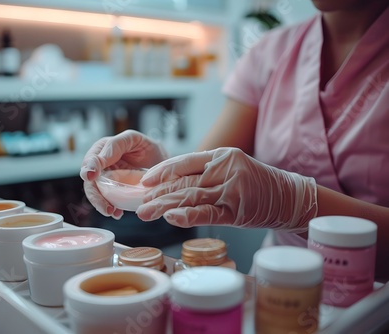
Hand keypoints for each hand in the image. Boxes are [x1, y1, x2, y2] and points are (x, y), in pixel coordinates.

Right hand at [80, 130, 167, 218]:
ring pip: (97, 193)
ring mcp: (107, 180)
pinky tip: (117, 213)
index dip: (90, 167)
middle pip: (90, 181)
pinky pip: (108, 201)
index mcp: (103, 149)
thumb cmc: (146, 148)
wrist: (161, 164)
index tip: (91, 176)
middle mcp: (101, 165)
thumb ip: (116, 145)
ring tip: (111, 211)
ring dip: (101, 204)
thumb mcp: (134, 139)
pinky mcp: (114, 192)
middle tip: (103, 203)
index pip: (92, 159)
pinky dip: (111, 208)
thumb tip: (102, 160)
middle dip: (95, 194)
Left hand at [137, 147, 317, 231]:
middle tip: (139, 203)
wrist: (288, 196)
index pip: (184, 161)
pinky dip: (187, 216)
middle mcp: (225, 168)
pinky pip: (207, 213)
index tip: (144, 181)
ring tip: (146, 213)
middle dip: (158, 193)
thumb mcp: (231, 168)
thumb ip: (205, 172)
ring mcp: (231, 188)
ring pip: (191, 196)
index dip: (162, 171)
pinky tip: (171, 218)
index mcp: (221, 155)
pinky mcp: (237, 209)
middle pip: (184, 181)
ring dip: (165, 205)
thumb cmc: (255, 183)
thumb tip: (171, 184)